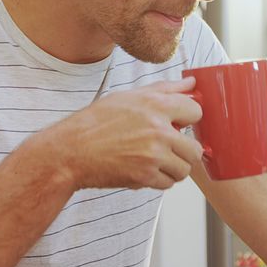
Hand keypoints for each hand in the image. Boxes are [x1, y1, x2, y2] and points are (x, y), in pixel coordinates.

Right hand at [48, 77, 203, 190]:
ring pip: (184, 169)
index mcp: (155, 105)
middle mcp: (157, 130)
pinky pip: (167, 184)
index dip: (189, 118)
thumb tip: (191, 82)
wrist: (70, 151)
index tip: (180, 123)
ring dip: (173, 168)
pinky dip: (158, 180)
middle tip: (170, 148)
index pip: (196, 111)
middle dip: (185, 150)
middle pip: (195, 148)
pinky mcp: (144, 176)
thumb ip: (164, 89)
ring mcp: (152, 155)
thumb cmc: (95, 123)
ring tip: (155, 160)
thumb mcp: (128, 97)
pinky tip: (143, 169)